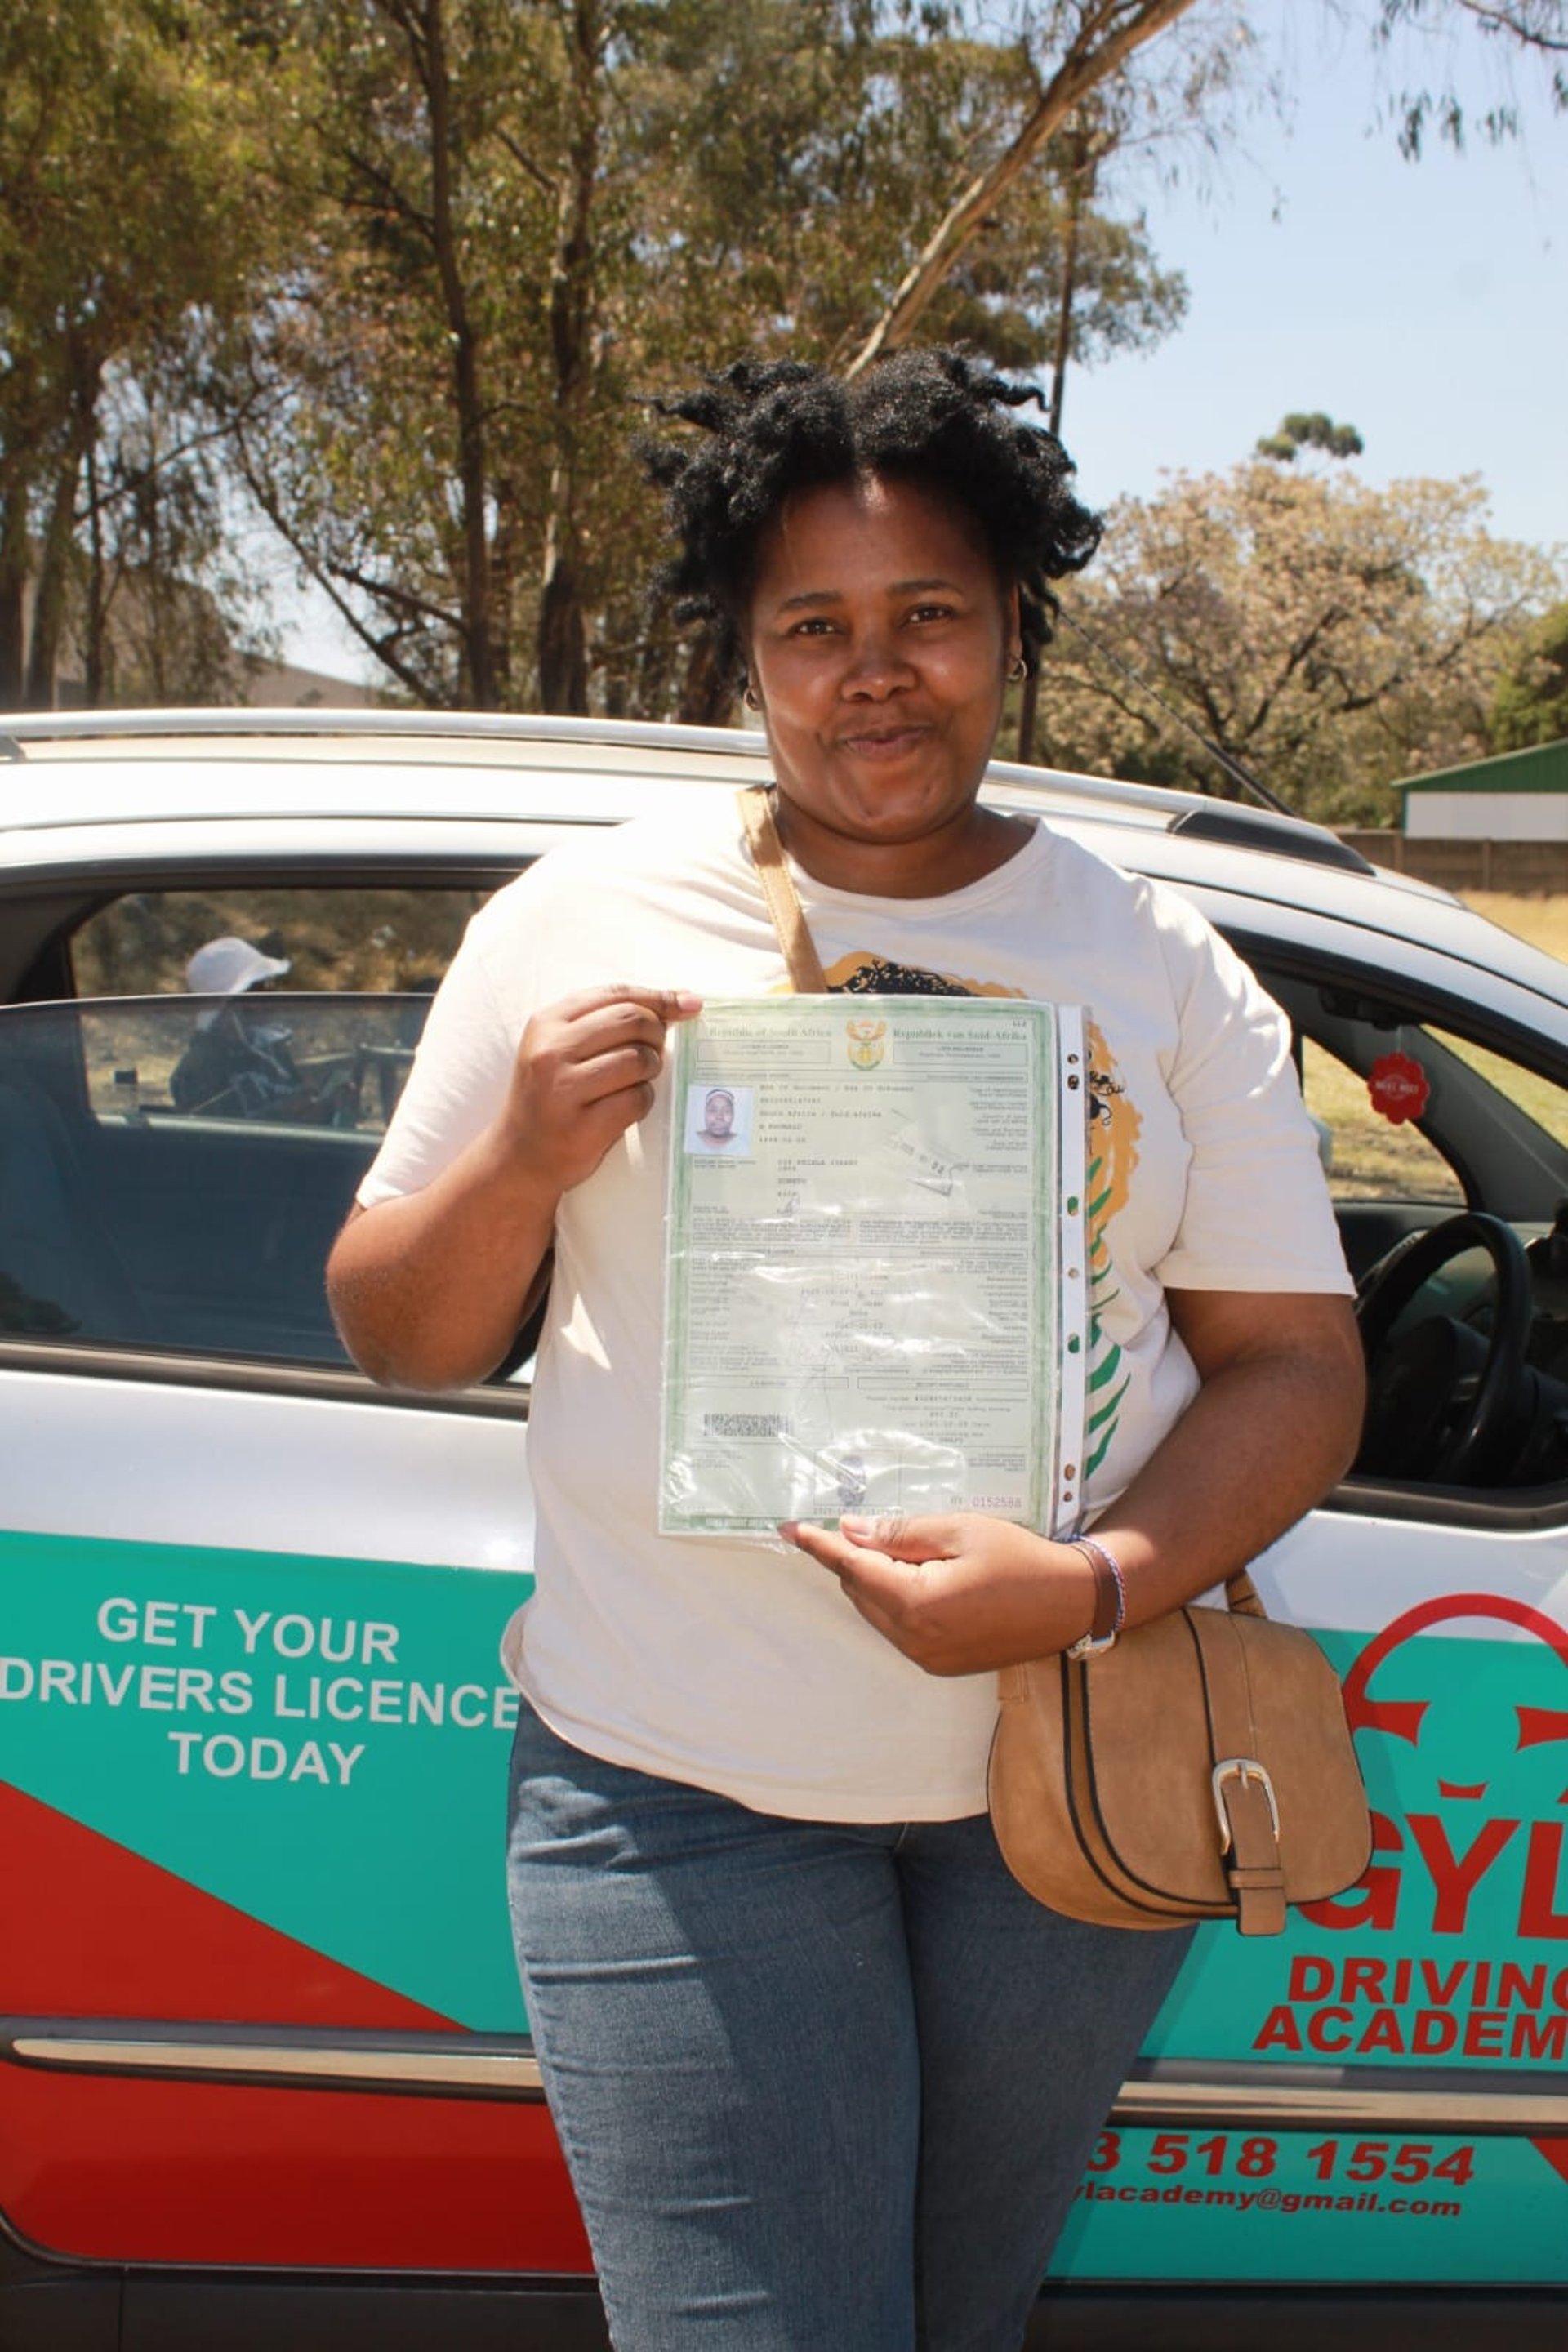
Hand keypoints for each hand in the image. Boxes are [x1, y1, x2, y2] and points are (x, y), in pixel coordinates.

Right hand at [498, 983, 700, 1197]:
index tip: (687, 1004)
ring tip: (636, 1080)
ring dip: (651, 1069)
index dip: (658, 996)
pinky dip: (644, 1101)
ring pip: (638, 1060)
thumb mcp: (561, 1048)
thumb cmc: (551, 1095)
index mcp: (547, 1023)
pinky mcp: (582, 1126)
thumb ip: (607, 1022)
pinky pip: (637, 1099)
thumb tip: (681, 1001)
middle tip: (656, 1050)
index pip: (614, 994)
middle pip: (631, 1020)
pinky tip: (628, 1107)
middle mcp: (551, 1051)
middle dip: (657, 1033)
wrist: (519, 1155)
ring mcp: (564, 1089)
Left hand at [781, 1512, 1097, 1677]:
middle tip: (865, 1526)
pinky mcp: (941, 1665)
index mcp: (917, 1604)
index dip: (819, 1546)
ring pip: (877, 1612)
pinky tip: (918, 1577)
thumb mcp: (959, 1530)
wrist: (1071, 1601)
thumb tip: (851, 1532)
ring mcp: (928, 1658)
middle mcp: (915, 1640)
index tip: (791, 1528)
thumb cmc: (1020, 1558)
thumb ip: (900, 1533)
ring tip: (902, 1549)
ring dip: (876, 1581)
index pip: (852, 1568)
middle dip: (855, 1559)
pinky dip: (896, 1601)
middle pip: (860, 1592)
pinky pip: (899, 1629)